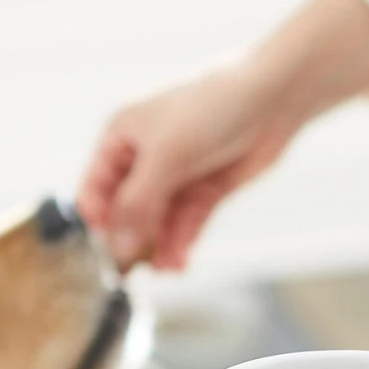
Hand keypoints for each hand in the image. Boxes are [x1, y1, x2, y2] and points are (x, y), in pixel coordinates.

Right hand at [77, 0, 368, 270]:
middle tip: (132, 271)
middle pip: (126, 210)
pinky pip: (185, 225)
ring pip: (157, 223)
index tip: (101, 252)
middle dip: (130, 240)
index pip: (94, 187)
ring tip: (166, 268)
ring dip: (158, 247)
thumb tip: (117, 247)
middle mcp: (145, 158)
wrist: (274, 97)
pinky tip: (180, 262)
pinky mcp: (204, 191)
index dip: (95, 221)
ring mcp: (176, 176)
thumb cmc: (213, 106)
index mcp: (122, 136)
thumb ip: (138, 203)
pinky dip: (181, 244)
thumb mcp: (167, 154)